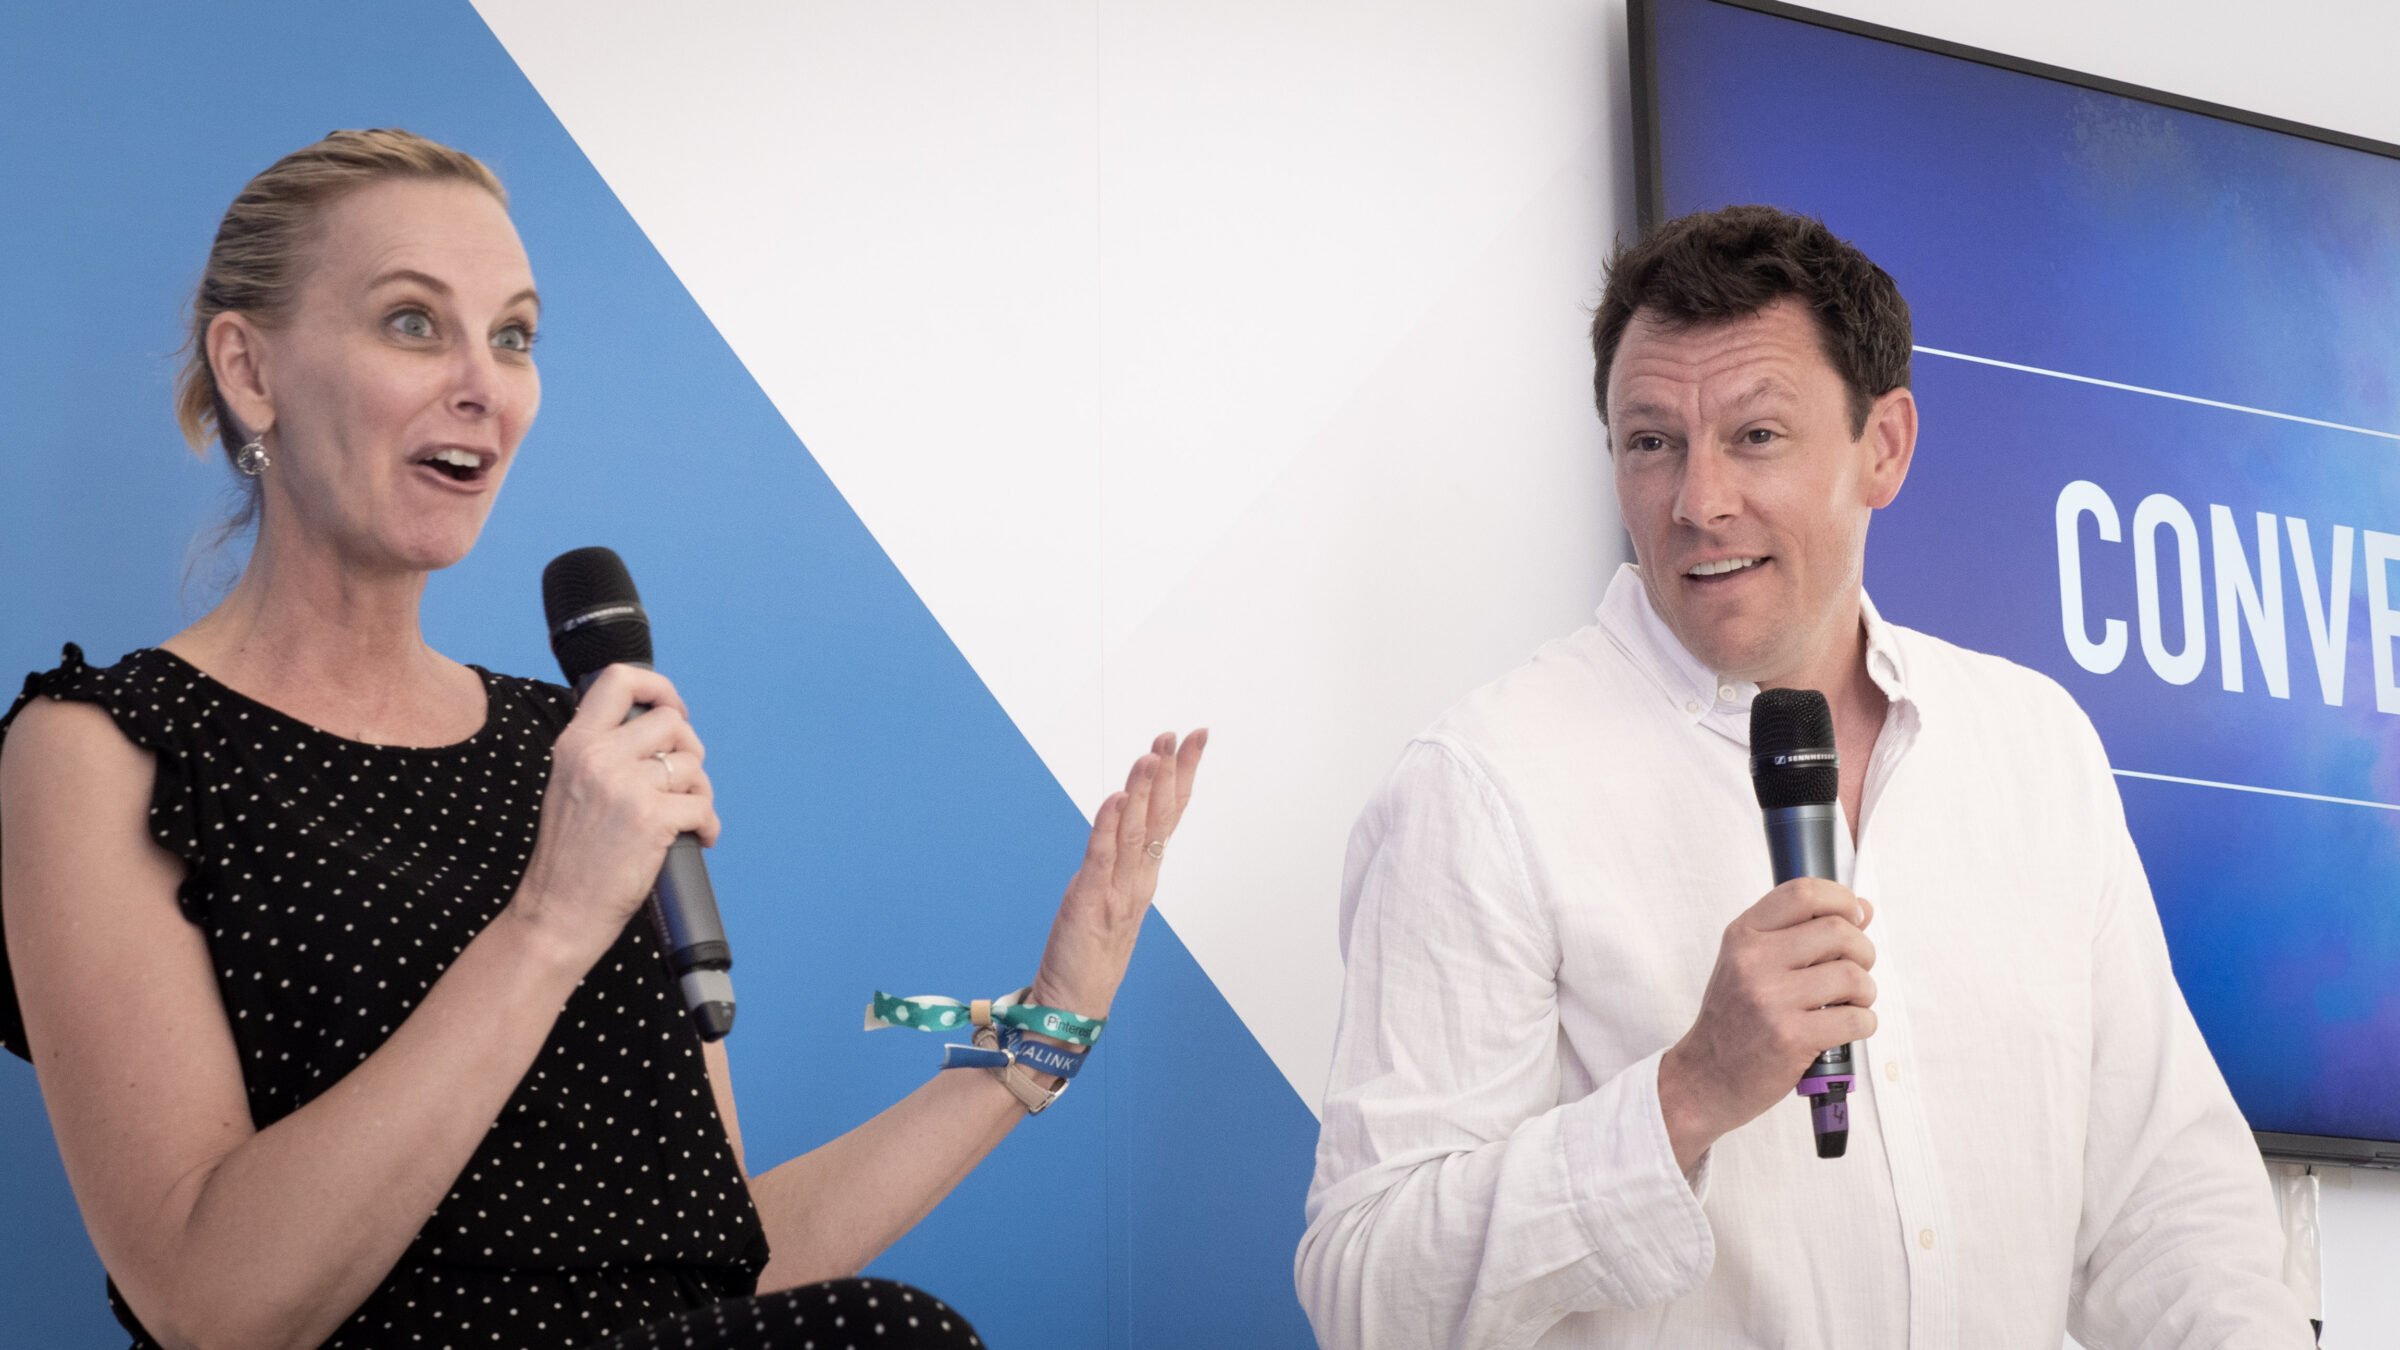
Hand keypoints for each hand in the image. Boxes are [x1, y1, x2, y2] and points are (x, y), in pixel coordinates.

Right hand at [512, 664, 719, 966]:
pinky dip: (708, 825)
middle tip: (684, 780)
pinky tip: (697, 839)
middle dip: (690, 749)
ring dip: (700, 792)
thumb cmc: (570, 858)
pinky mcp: (651, 818)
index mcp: (575, 743)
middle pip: (672, 721)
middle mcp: (597, 756)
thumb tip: (660, 732)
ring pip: (692, 765)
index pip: (619, 679)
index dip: (659, 687)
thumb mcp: (571, 785)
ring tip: (686, 817)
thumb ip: (604, 754)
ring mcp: (625, 786)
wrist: (556, 912)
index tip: (673, 709)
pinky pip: (703, 805)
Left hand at [1026, 730, 1208, 1021]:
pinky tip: (1118, 800)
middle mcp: (1137, 880)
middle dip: (1170, 772)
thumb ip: (1120, 863)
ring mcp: (1116, 891)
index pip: (1169, 816)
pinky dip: (1110, 827)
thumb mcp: (1111, 900)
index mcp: (1144, 876)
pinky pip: (1102, 857)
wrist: (1072, 1005)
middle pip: (1161, 817)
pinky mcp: (1090, 902)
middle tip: (1179, 734)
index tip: (1194, 739)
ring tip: (1151, 755)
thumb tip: (1124, 820)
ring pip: (1135, 831)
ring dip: (1144, 791)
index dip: (1183, 776)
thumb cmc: (1088, 955)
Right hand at [1657, 878, 1876, 1171]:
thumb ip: (1799, 934)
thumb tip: (1862, 908)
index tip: (1854, 914)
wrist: (1706, 1076)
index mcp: (1743, 935)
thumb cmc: (1734, 1019)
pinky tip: (1846, 1026)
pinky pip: (1856, 1019)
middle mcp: (1753, 961)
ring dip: (1865, 991)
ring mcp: (1771, 999)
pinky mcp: (1791, 1037)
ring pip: (1853, 976)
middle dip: (1863, 951)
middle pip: (1838, 931)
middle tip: (1855, 969)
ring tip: (1850, 1002)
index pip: (1803, 892)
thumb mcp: (1749, 964)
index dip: (1841, 899)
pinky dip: (1864, 1023)